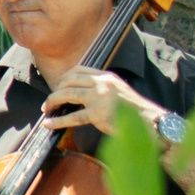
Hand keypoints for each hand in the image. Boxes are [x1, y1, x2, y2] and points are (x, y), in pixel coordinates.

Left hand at [43, 65, 159, 137]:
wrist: (148, 121)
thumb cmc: (132, 109)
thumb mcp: (117, 90)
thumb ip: (100, 87)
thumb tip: (77, 91)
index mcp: (106, 76)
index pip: (77, 70)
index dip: (63, 77)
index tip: (57, 86)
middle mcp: (102, 83)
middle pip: (69, 80)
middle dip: (55, 89)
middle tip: (49, 100)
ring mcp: (100, 98)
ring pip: (67, 95)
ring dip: (53, 102)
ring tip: (46, 109)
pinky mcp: (98, 114)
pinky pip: (73, 117)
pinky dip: (58, 121)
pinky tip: (49, 124)